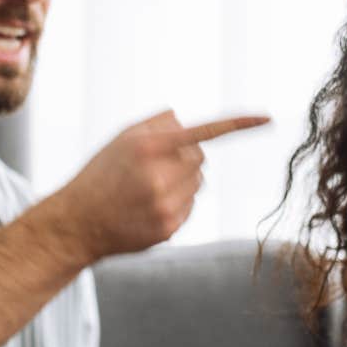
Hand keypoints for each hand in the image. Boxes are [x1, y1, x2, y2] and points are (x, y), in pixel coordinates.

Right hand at [50, 110, 268, 260]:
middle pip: (201, 158)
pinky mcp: (169, 227)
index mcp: (147, 146)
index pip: (203, 132)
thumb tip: (189, 124)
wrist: (77, 222)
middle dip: (186, 157)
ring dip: (183, 181)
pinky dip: (178, 203)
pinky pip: (191, 206)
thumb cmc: (102, 173)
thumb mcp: (122, 138)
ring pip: (199, 183)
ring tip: (149, 188)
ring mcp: (165, 204)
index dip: (239, 124)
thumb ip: (158, 124)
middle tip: (156, 166)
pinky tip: (150, 207)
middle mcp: (159, 175)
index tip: (269, 119)